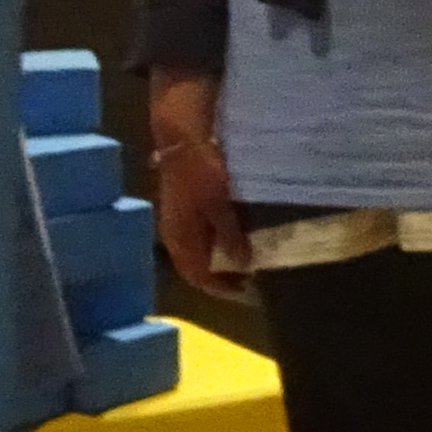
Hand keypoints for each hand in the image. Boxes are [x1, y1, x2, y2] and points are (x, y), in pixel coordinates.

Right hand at [153, 126, 254, 290]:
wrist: (182, 138)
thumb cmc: (200, 172)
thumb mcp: (218, 204)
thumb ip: (229, 235)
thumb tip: (243, 265)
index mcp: (180, 241)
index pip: (199, 278)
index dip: (224, 289)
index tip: (251, 293)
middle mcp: (175, 237)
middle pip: (199, 268)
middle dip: (225, 276)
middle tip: (256, 278)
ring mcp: (179, 222)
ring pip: (201, 252)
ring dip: (223, 260)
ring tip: (253, 261)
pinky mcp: (185, 209)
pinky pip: (203, 237)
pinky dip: (220, 243)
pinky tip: (240, 237)